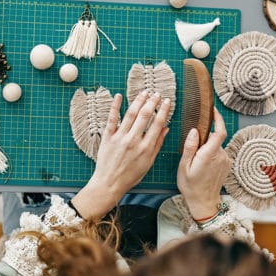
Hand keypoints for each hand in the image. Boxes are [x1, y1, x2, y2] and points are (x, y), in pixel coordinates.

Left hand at [71, 91, 170, 218]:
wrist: (109, 183)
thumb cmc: (130, 175)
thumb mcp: (148, 162)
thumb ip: (157, 144)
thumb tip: (166, 129)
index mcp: (146, 147)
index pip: (157, 124)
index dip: (163, 110)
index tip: (167, 101)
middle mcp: (133, 140)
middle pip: (145, 116)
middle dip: (152, 102)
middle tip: (157, 94)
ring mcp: (120, 138)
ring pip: (130, 114)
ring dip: (138, 101)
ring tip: (144, 93)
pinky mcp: (108, 137)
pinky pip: (112, 119)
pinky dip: (115, 106)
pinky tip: (118, 96)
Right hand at [177, 108, 230, 219]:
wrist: (204, 202)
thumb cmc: (191, 186)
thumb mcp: (184, 166)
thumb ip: (190, 147)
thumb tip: (194, 131)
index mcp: (209, 155)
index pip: (219, 132)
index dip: (218, 119)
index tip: (213, 110)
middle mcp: (220, 156)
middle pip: (215, 138)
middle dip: (205, 137)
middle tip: (193, 147)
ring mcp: (225, 160)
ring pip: (216, 145)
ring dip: (207, 147)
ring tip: (196, 160)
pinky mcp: (227, 164)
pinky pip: (219, 152)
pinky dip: (211, 153)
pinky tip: (203, 164)